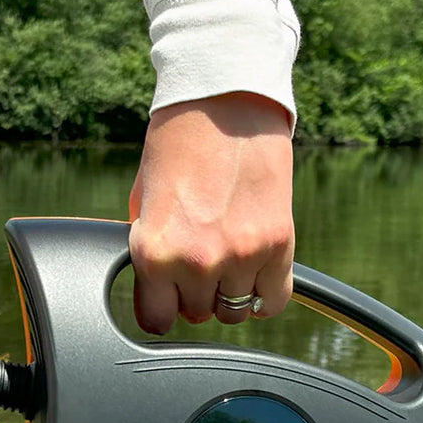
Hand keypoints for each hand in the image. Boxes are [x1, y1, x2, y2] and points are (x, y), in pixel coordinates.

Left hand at [127, 91, 294, 334]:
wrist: (223, 101)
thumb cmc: (178, 145)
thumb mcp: (144, 204)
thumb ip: (149, 252)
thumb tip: (155, 292)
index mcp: (155, 253)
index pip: (157, 320)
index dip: (161, 306)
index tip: (167, 296)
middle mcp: (198, 261)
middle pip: (198, 315)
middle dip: (195, 293)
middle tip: (200, 259)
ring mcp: (241, 256)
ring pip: (234, 312)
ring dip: (229, 293)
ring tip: (227, 260)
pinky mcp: (278, 246)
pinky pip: (272, 302)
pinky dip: (264, 296)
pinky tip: (255, 276)